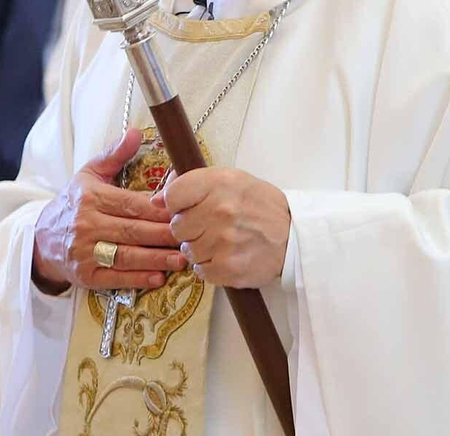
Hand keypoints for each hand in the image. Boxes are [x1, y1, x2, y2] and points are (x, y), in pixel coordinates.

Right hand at [32, 128, 185, 293]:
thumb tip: (136, 133)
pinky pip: (116, 278)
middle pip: (133, 230)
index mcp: (91, 197)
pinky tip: (159, 277)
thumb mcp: (89, 174)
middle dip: (164, 235)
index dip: (160, 209)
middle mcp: (86, 224)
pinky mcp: (85, 275)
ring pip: (127, 256)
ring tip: (182, 259)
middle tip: (191, 236)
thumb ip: (114, 154)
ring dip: (157, 259)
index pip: (131, 204)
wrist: (41, 239)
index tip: (184, 211)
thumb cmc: (73, 203)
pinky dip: (138, 279)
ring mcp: (85, 252)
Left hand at [156, 166, 290, 288]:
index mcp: (219, 183)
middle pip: (176, 226)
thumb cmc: (258, 205)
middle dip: (189, 228)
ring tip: (221, 241)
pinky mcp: (229, 268)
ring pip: (187, 250)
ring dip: (200, 248)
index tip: (187, 208)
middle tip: (209, 226)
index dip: (176, 205)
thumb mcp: (230, 179)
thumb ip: (192, 184)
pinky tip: (225, 256)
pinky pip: (200, 271)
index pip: (172, 196)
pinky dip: (210, 267)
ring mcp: (224, 241)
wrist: (293, 235)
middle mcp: (220, 211)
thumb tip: (156, 200)